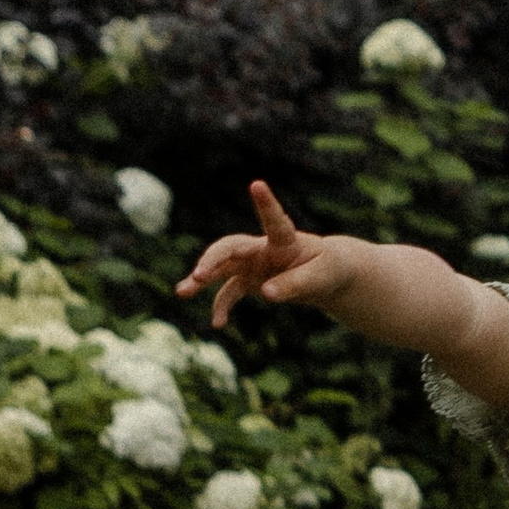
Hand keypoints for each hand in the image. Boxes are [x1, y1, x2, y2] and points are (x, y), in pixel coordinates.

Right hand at [178, 181, 356, 330]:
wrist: (322, 276)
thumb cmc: (327, 270)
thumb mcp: (321, 278)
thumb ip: (296, 284)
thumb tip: (266, 294)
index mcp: (285, 240)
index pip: (274, 220)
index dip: (266, 203)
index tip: (257, 185)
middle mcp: (262, 248)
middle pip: (231, 246)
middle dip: (213, 259)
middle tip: (200, 275)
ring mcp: (252, 263)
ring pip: (220, 267)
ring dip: (201, 279)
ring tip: (181, 293)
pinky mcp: (248, 279)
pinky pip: (229, 292)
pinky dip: (222, 306)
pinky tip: (218, 324)